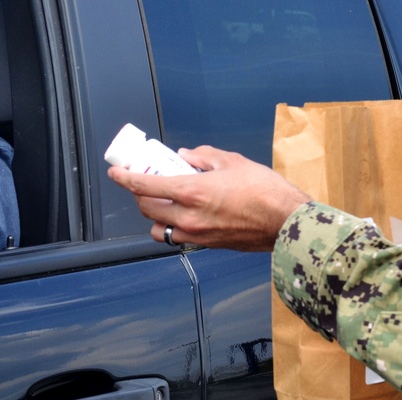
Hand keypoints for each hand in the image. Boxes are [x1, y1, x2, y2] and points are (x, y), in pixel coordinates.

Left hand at [108, 145, 309, 251]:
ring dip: (156, 215)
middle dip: (140, 195)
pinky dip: (174, 227)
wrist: (285, 222)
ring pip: (159, 229)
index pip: (145, 186)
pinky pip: (179, 238)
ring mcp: (197, 235)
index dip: (125, 179)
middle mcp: (189, 217)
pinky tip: (187, 214)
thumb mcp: (232, 161)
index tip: (116, 173)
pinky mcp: (208, 246)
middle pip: (147, 209)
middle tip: (147, 181)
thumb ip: (203, 156)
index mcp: (192, 192)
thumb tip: (186, 155)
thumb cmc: (264, 189)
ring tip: (165, 201)